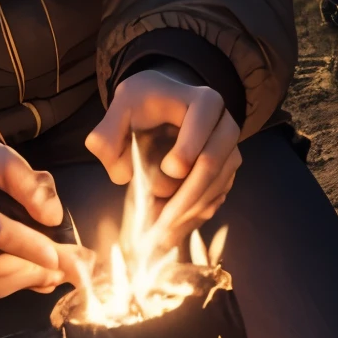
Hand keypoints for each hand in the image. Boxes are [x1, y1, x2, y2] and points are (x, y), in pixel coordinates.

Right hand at [0, 136, 89, 299]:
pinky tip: (44, 276)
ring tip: (63, 269)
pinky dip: (21, 287)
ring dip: (31, 280)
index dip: (27, 246)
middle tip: (74, 264)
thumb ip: (31, 185)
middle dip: (35, 268)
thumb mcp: (8, 160)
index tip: (57, 257)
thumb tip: (52, 219)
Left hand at [85, 69, 240, 248]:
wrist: (163, 103)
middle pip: (212, 166)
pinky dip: (194, 217)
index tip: (167, 170)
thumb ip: (107, 135)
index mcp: (203, 103)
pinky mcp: (226, 173)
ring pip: (216, 188)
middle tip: (158, 223)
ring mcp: (229, 151)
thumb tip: (122, 175)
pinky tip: (170, 231)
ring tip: (160, 234)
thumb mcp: (120, 106)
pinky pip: (216, 199)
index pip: (203, 129)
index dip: (187, 153)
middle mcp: (225, 126)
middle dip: (185, 199)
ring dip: (189, 214)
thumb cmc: (142, 103)